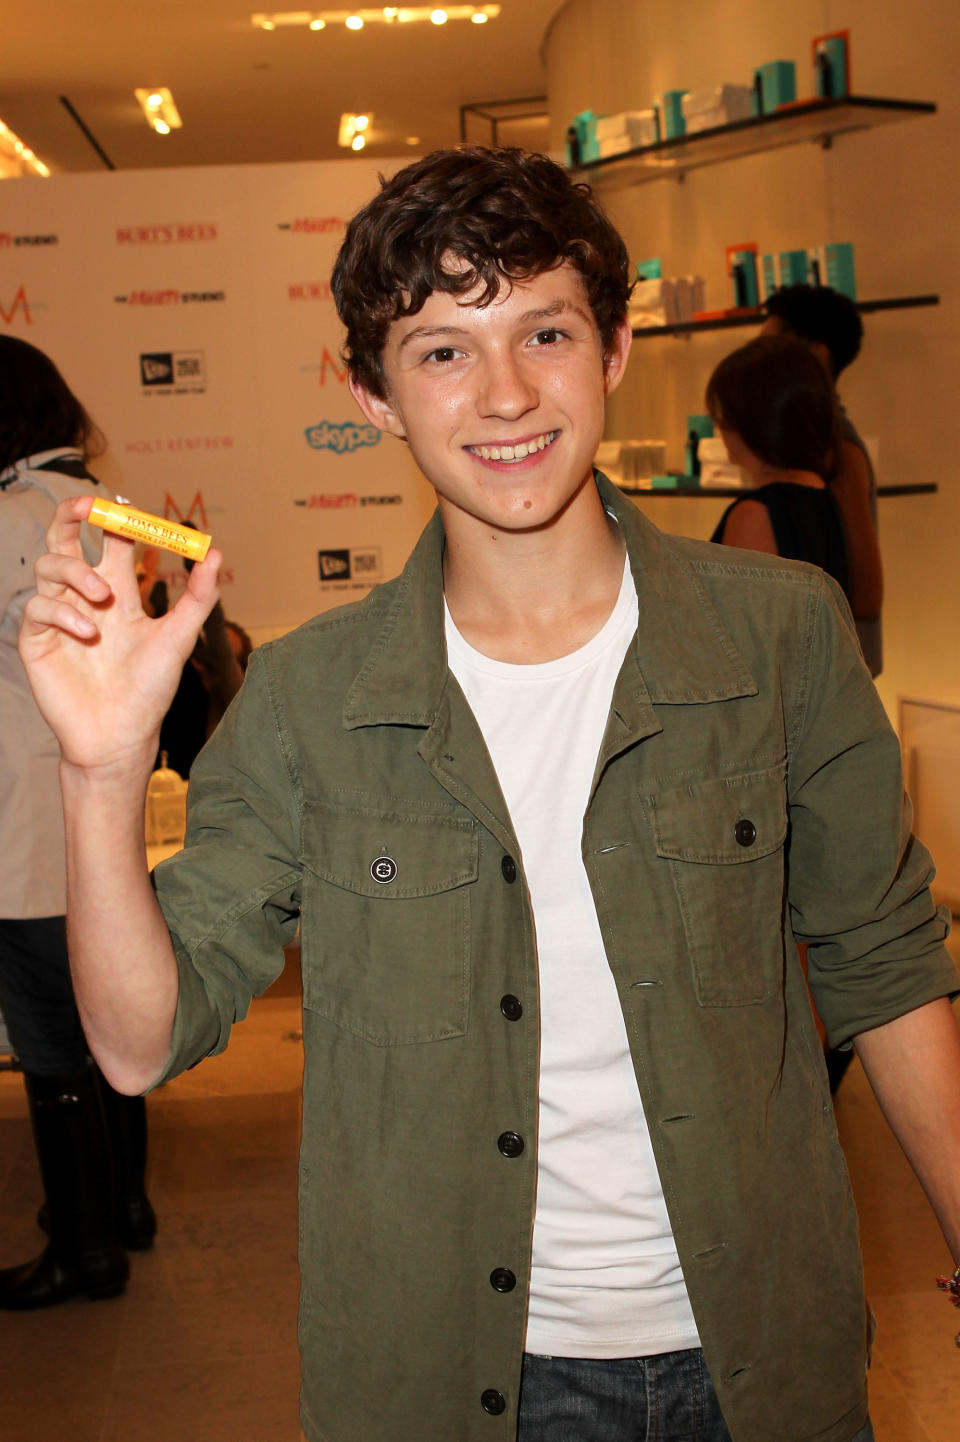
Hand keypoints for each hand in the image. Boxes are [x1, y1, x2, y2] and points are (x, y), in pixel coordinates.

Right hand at [19, 495, 221, 776]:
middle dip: (73, 514)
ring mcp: (58, 615)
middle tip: (89, 506)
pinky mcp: (37, 639)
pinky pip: (38, 607)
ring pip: (48, 565)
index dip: (119, 519)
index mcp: (117, 592)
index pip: (111, 540)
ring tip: (103, 597)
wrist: (121, 736)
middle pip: (66, 538)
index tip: (132, 510)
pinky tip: (87, 632)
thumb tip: (216, 552)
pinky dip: (63, 611)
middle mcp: (84, 597)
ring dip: (75, 572)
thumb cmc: (150, 690)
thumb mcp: (178, 638)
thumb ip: (198, 597)